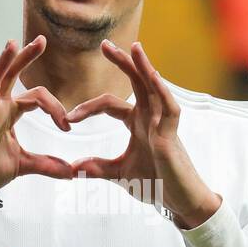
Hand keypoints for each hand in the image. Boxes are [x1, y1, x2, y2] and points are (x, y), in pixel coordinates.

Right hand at [0, 36, 74, 224]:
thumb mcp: (22, 166)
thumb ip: (46, 165)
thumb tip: (71, 172)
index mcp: (9, 113)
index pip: (36, 97)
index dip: (55, 109)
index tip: (66, 126)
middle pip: (11, 75)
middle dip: (25, 57)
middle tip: (42, 40)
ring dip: (2, 64)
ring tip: (11, 45)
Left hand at [66, 40, 221, 229]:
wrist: (179, 200)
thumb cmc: (156, 184)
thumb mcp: (120, 174)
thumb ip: (97, 168)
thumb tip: (73, 167)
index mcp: (137, 123)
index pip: (110, 104)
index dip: (88, 108)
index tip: (68, 119)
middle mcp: (150, 117)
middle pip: (135, 82)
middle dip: (121, 62)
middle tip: (104, 45)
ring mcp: (162, 123)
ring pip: (154, 87)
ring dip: (144, 66)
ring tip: (134, 47)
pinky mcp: (172, 134)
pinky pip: (169, 108)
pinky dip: (162, 91)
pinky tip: (154, 76)